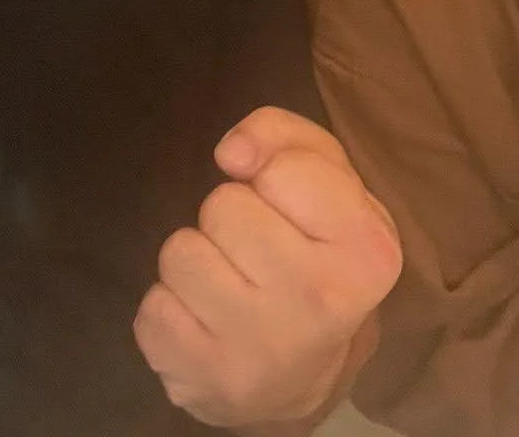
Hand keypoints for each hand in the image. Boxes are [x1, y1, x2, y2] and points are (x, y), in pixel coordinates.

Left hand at [134, 107, 402, 430]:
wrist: (299, 378)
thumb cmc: (313, 255)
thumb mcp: (327, 182)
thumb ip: (285, 137)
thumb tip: (231, 153)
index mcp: (366, 251)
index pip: (282, 169)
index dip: (275, 178)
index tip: (292, 210)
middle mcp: (319, 302)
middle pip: (223, 206)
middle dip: (232, 219)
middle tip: (257, 252)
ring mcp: (257, 349)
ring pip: (180, 252)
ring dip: (197, 259)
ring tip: (229, 284)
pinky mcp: (201, 381)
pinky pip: (152, 307)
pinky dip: (171, 307)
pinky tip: (206, 322)